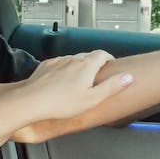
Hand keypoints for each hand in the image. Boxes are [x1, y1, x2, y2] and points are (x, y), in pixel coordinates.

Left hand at [15, 50, 131, 123]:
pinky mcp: (45, 66)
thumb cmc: (61, 103)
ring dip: (78, 66)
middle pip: (87, 56)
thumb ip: (112, 87)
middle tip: (97, 74)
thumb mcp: (92, 99)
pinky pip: (59, 64)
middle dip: (94, 63)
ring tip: (79, 80)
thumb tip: (128, 77)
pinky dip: (64, 69)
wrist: (31, 101)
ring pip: (72, 59)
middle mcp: (72, 59)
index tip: (111, 64)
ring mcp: (57, 61)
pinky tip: (62, 82)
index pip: (102, 54)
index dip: (108, 58)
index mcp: (86, 66)